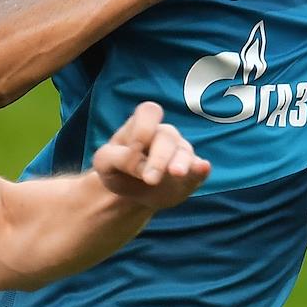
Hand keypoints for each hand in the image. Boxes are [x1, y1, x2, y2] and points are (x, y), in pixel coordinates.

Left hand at [92, 102, 210, 209]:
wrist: (129, 194)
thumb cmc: (117, 170)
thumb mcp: (105, 163)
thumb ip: (118, 158)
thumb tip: (141, 165)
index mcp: (142, 126)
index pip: (149, 112)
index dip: (143, 128)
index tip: (133, 150)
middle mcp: (164, 135)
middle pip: (168, 136)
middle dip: (159, 157)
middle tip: (150, 179)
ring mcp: (179, 153)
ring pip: (184, 151)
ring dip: (181, 162)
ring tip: (176, 174)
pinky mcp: (190, 174)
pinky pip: (200, 168)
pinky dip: (201, 169)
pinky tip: (202, 168)